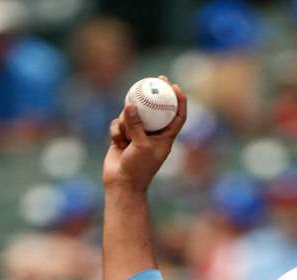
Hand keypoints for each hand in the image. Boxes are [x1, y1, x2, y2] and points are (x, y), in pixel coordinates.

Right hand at [103, 76, 186, 193]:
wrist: (121, 183)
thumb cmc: (138, 168)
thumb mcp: (140, 146)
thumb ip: (136, 125)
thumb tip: (130, 105)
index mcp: (166, 138)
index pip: (177, 116)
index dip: (179, 101)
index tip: (175, 86)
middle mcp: (153, 134)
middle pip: (156, 110)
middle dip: (154, 94)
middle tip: (154, 79)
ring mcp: (137, 134)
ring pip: (132, 115)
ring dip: (126, 122)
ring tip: (126, 136)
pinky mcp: (123, 136)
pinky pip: (118, 124)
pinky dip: (117, 131)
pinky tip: (117, 142)